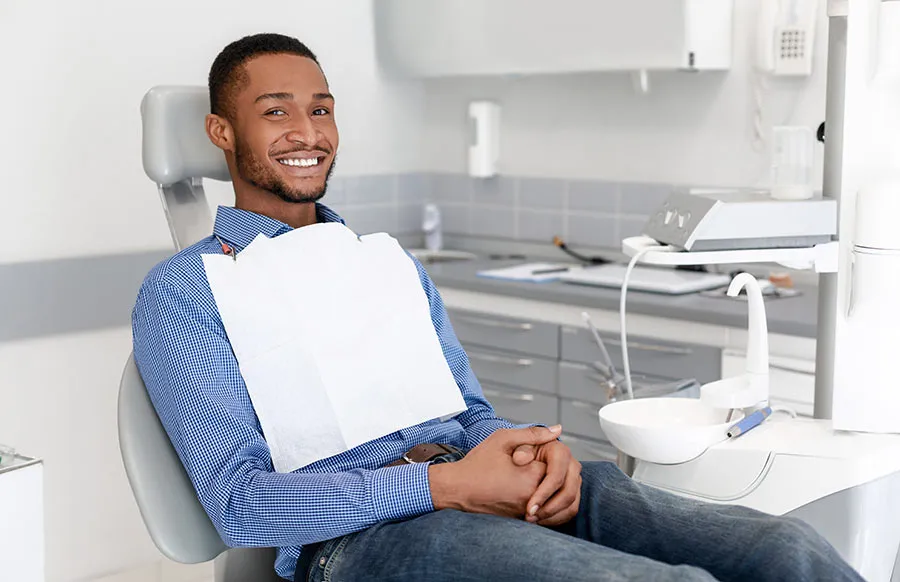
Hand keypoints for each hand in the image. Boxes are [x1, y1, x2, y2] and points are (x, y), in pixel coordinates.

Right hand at [428, 425, 560, 518]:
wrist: (457, 489)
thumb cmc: (476, 465)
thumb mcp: (503, 439)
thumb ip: (533, 434)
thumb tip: (558, 430)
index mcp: (531, 477)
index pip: (557, 465)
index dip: (544, 457)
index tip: (527, 455)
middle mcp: (532, 498)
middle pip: (558, 484)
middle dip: (548, 473)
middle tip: (525, 466)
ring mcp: (527, 512)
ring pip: (553, 499)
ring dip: (547, 489)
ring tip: (523, 478)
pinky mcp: (520, 521)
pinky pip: (544, 513)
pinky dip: (541, 502)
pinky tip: (523, 490)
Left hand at [513, 439, 581, 525]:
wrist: (520, 457)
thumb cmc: (515, 449)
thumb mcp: (513, 442)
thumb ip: (517, 448)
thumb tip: (521, 458)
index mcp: (559, 451)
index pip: (556, 476)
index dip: (543, 494)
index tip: (529, 508)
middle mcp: (571, 465)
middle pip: (568, 492)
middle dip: (549, 509)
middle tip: (530, 517)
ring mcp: (574, 479)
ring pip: (571, 504)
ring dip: (552, 516)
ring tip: (532, 520)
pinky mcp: (572, 492)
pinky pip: (570, 510)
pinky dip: (555, 518)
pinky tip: (539, 520)